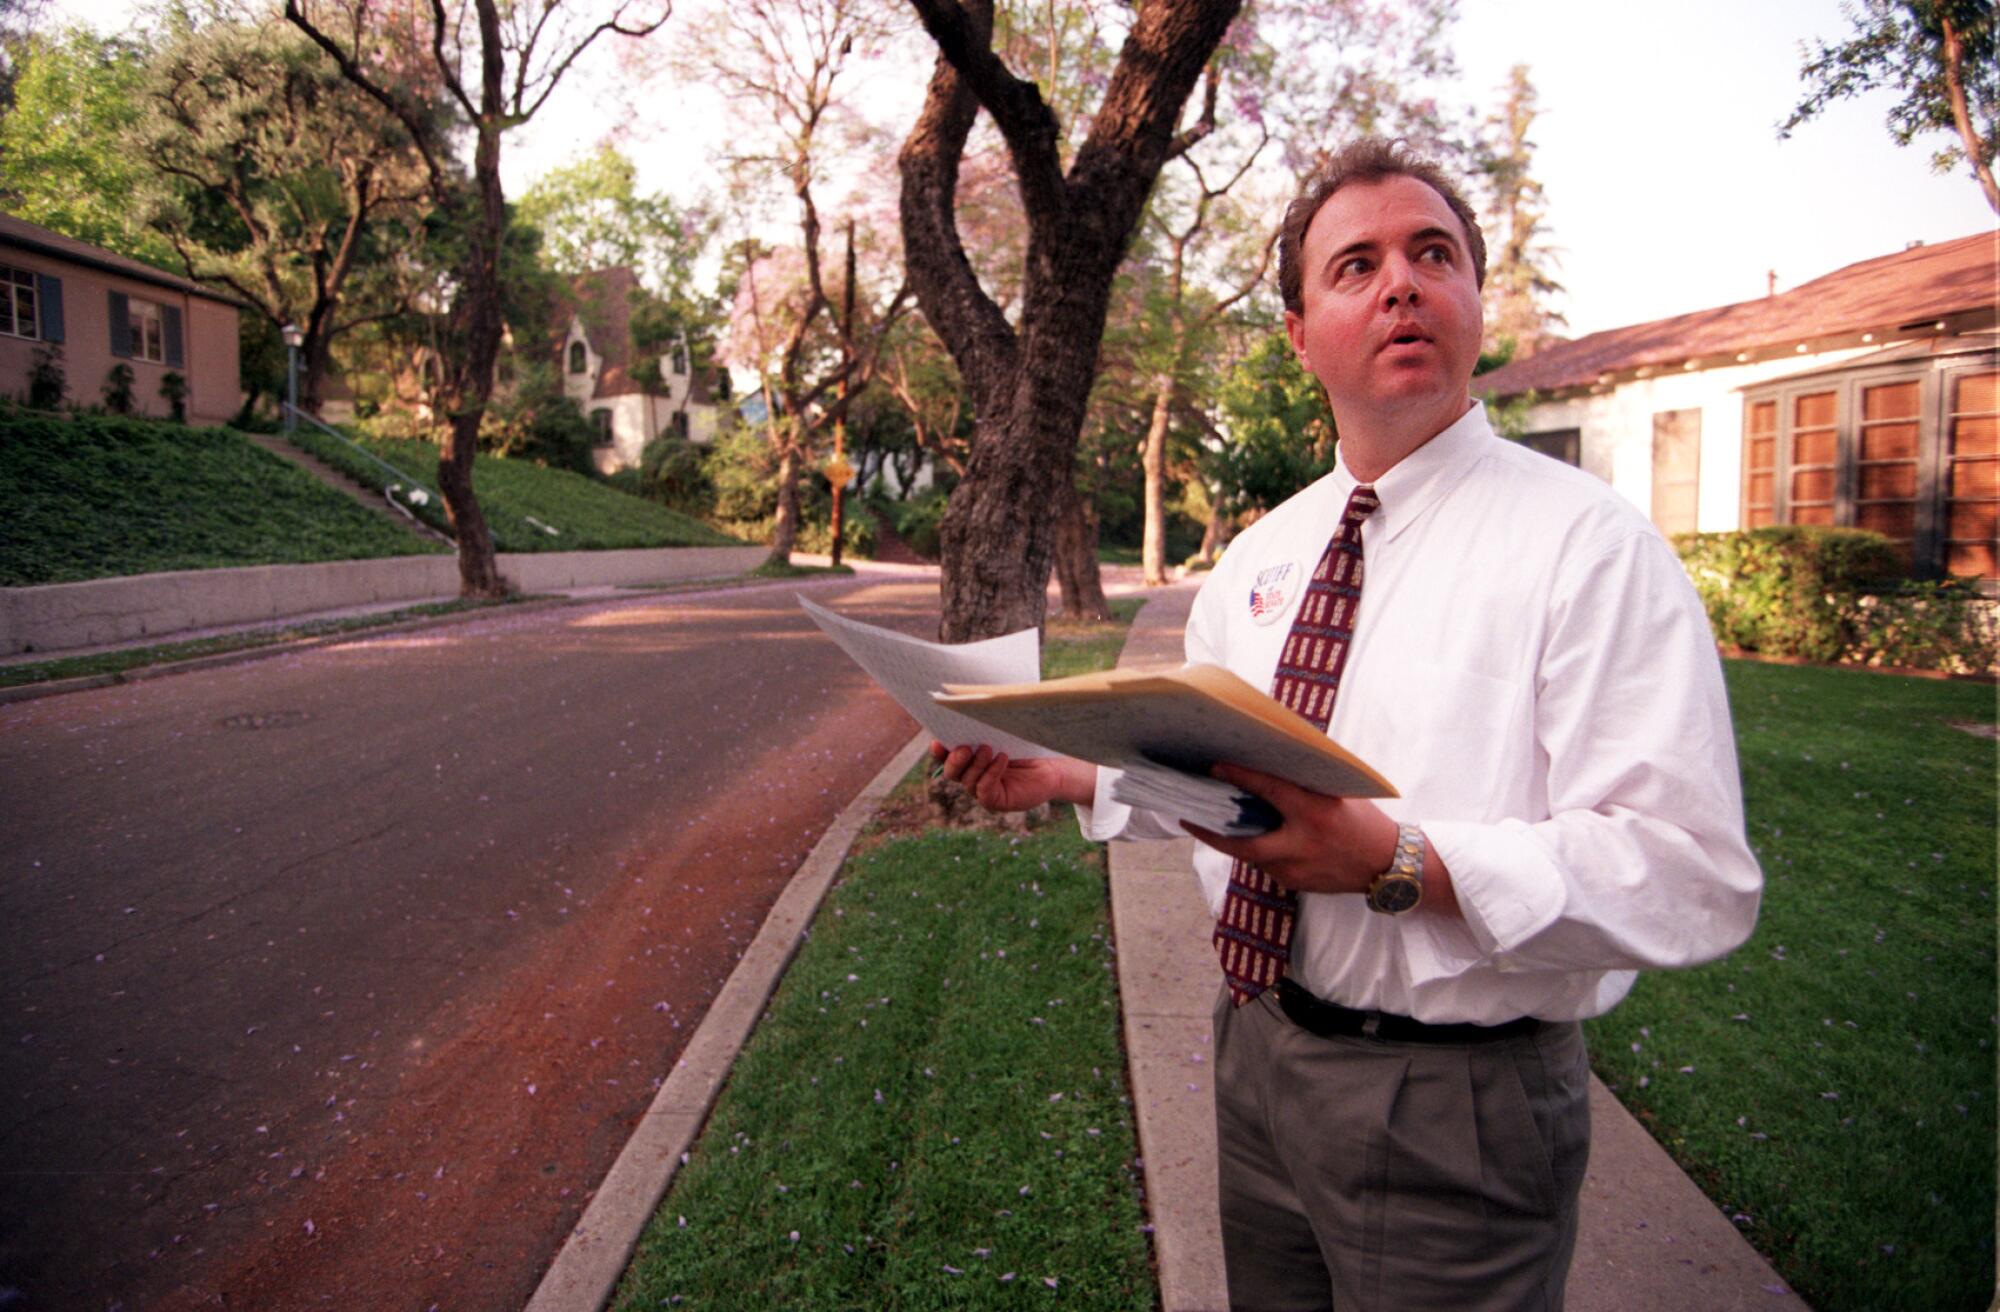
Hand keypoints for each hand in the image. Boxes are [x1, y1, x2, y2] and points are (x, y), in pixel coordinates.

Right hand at [930, 742, 1094, 812]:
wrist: (1051, 767)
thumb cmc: (1026, 746)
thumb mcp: (1003, 733)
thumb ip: (986, 726)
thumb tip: (972, 705)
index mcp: (968, 758)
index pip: (945, 756)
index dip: (938, 750)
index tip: (938, 741)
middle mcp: (971, 775)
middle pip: (951, 772)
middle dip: (954, 760)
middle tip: (965, 747)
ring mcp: (982, 790)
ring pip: (967, 781)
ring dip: (976, 764)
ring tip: (988, 748)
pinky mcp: (995, 801)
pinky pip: (984, 791)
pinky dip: (990, 774)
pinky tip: (1002, 759)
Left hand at [1181, 762, 1399, 895]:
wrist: (1388, 865)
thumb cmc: (1363, 821)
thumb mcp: (1337, 795)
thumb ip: (1303, 786)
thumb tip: (1267, 766)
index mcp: (1315, 813)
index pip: (1270, 790)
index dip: (1241, 777)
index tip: (1214, 766)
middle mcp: (1302, 845)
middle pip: (1243, 844)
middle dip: (1211, 833)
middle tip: (1187, 818)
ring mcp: (1297, 871)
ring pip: (1253, 856)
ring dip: (1234, 840)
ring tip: (1212, 822)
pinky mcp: (1296, 885)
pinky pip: (1267, 866)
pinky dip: (1257, 852)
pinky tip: (1246, 839)